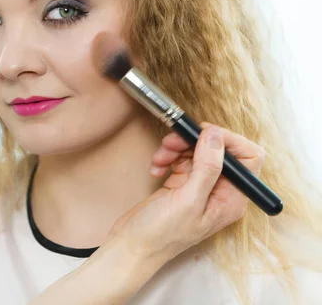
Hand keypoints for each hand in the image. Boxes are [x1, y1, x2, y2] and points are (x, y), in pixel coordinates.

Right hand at [109, 123, 264, 271]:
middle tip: (172, 142)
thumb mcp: (187, 201)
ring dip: (177, 149)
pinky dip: (168, 158)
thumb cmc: (160, 235)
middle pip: (219, 150)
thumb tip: (216, 136)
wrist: (131, 246)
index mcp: (231, 199)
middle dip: (194, 142)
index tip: (203, 132)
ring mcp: (200, 187)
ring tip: (160, 158)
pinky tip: (156, 169)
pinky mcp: (182, 184)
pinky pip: (180, 159)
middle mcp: (220, 192)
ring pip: (197, 151)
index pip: (248, 158)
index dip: (228, 140)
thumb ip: (207, 167)